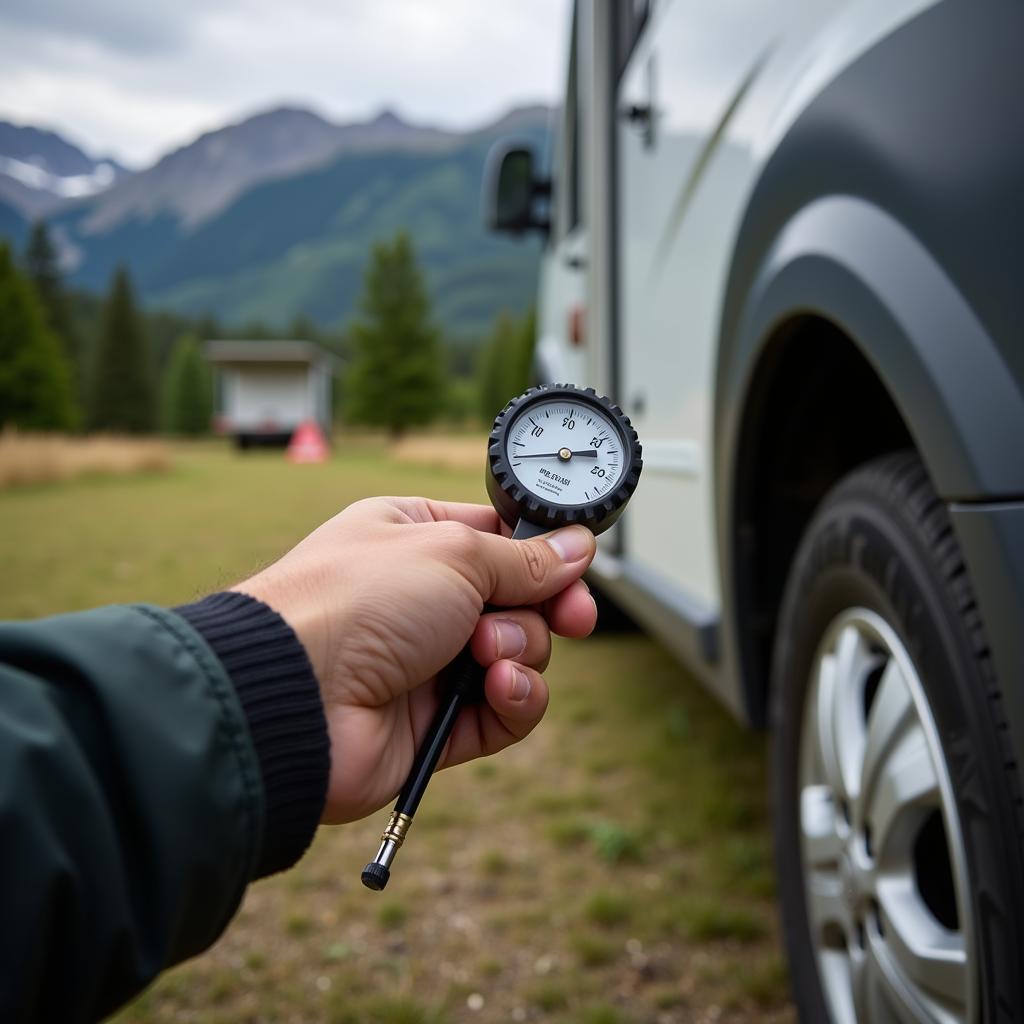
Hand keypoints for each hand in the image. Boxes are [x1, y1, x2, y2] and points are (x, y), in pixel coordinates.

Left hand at [231, 496, 596, 822]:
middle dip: (545, 610)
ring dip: (520, 653)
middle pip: (521, 602)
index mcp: (417, 538)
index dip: (545, 556)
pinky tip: (498, 688)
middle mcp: (423, 598)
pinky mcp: (436, 723)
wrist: (297, 695)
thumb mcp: (454, 552)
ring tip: (485, 655)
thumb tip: (577, 547)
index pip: (500, 540)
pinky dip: (514, 700)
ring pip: (519, 657)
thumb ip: (525, 557)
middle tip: (571, 616)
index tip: (578, 569)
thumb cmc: (354, 603)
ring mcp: (429, 661)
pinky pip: (505, 711)